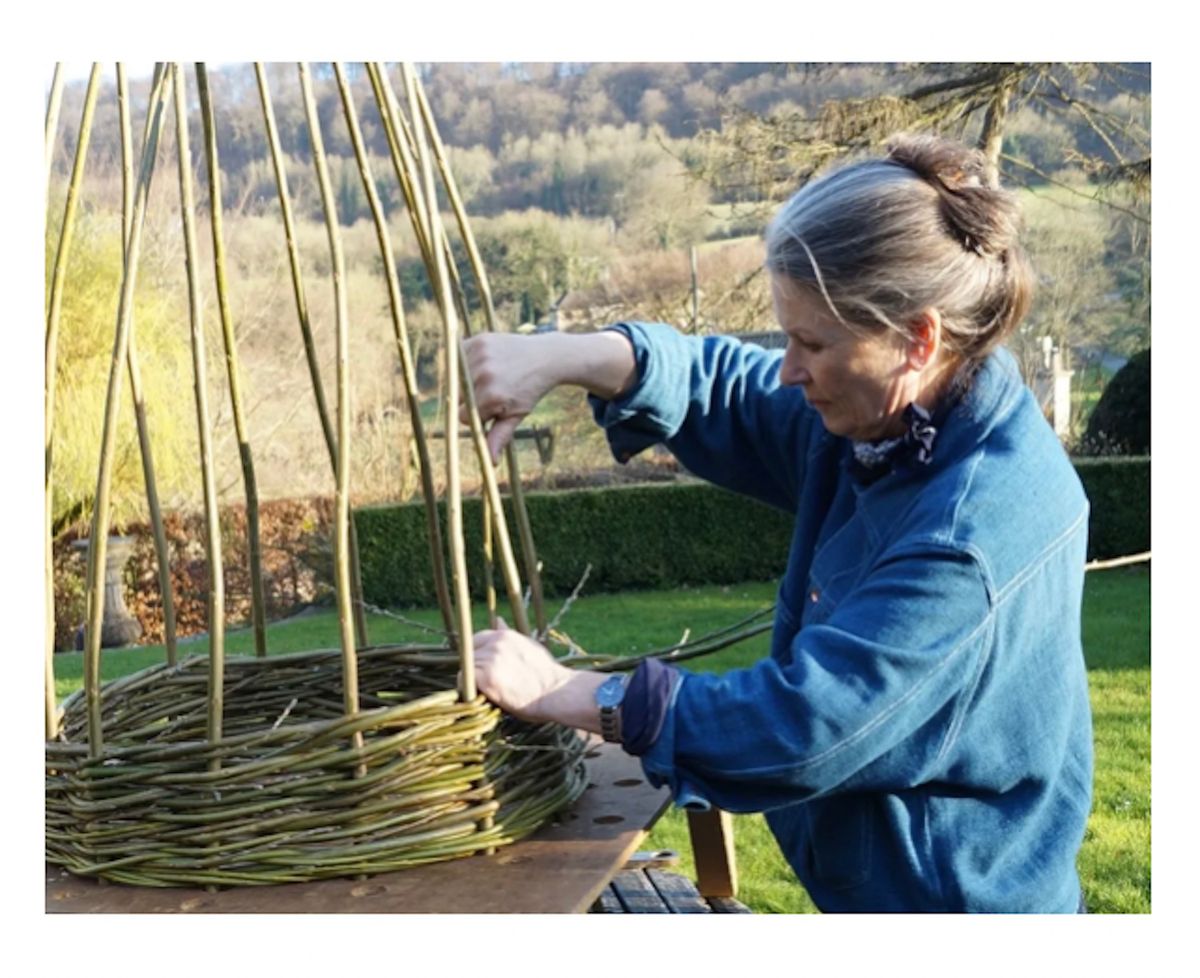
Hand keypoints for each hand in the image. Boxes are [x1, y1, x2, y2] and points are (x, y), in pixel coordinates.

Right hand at [462, 333, 561, 461]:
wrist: (546, 357)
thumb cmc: (530, 389)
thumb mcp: (516, 415)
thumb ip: (499, 436)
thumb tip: (490, 462)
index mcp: (492, 397)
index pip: (464, 417)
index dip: (478, 415)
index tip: (494, 407)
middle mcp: (483, 375)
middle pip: (458, 398)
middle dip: (472, 398)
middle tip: (496, 389)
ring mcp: (480, 355)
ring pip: (456, 378)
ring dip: (468, 379)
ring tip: (492, 375)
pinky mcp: (478, 340)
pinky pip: (457, 356)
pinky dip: (465, 361)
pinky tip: (484, 361)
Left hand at [473, 620, 605, 729]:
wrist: (556, 692)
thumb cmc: (546, 673)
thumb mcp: (529, 646)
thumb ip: (509, 635)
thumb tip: (498, 619)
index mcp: (504, 635)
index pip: (477, 639)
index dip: (479, 654)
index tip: (486, 667)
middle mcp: (495, 643)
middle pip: (468, 652)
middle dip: (474, 665)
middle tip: (487, 681)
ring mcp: (490, 659)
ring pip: (466, 666)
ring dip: (473, 678)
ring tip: (489, 690)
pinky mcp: (485, 676)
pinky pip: (464, 680)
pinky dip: (469, 688)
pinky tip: (484, 694)